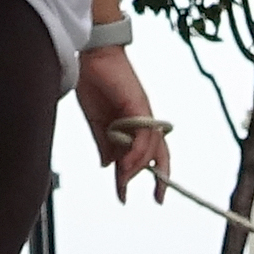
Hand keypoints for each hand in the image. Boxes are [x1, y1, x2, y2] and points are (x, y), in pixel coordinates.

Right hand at [74, 43, 170, 196]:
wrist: (92, 54)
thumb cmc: (95, 82)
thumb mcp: (96, 122)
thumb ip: (104, 144)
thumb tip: (109, 166)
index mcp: (134, 123)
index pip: (147, 153)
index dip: (148, 173)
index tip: (138, 195)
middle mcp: (144, 119)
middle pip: (159, 153)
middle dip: (161, 178)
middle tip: (157, 199)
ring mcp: (143, 112)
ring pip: (151, 147)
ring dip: (137, 167)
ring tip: (124, 181)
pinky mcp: (139, 105)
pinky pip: (144, 134)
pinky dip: (137, 151)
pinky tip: (126, 163)